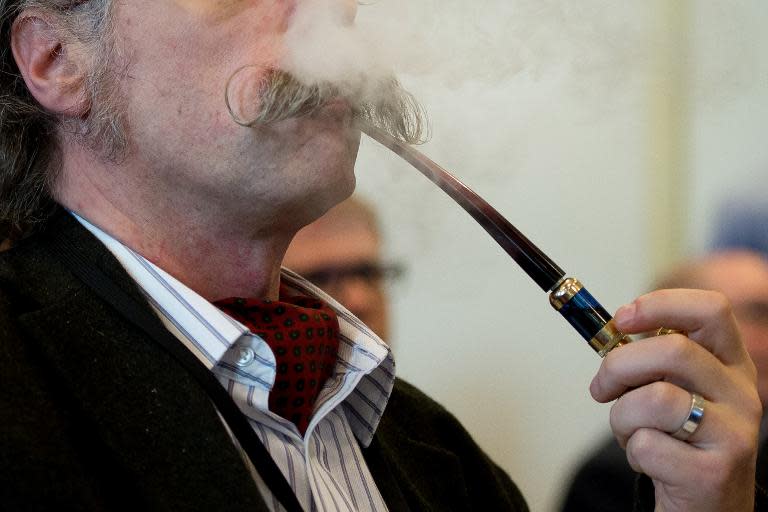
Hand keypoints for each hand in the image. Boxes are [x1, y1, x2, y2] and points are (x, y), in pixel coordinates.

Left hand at [590, 289, 761, 511]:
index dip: (660, 305)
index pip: (711, 309)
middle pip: (672, 350)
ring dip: (621, 416)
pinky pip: (647, 445)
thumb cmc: (680, 439)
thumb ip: (652, 359)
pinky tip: (650, 461)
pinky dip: (633, 451)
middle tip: (602, 388)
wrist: (706, 507)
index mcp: (731, 364)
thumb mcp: (676, 389)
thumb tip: (611, 327)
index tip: (622, 320)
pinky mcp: (714, 473)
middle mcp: (742, 393)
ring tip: (630, 431)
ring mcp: (733, 434)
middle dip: (618, 366)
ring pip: (654, 399)